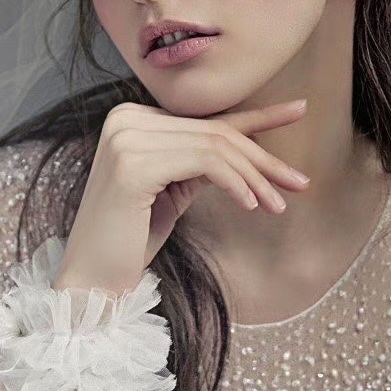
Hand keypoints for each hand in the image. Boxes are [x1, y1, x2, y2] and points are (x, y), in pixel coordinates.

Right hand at [54, 98, 310, 295]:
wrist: (91, 281)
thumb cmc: (131, 240)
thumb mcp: (175, 190)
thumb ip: (202, 162)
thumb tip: (251, 151)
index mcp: (132, 119)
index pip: (207, 119)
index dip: (258, 117)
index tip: (299, 110)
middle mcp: (125, 119)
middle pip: (215, 132)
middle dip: (263, 159)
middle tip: (299, 182)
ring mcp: (126, 138)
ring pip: (215, 147)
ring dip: (255, 178)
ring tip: (277, 205)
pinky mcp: (133, 163)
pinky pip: (204, 163)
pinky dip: (235, 182)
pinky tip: (251, 204)